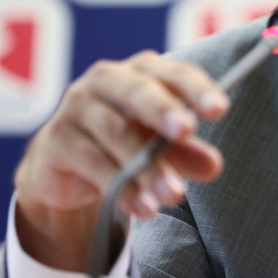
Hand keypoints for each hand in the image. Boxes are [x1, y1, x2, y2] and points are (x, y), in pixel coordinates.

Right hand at [13, 50, 229, 270]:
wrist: (65, 162)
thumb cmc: (125, 139)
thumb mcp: (160, 144)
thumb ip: (186, 152)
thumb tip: (214, 165)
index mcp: (143, 70)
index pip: (174, 73)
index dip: (197, 89)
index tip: (219, 108)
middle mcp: (108, 79)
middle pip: (139, 92)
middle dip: (164, 111)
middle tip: (186, 131)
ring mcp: (78, 105)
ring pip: (117, 133)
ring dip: (148, 166)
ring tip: (174, 194)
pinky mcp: (57, 137)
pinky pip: (93, 162)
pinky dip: (122, 187)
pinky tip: (143, 207)